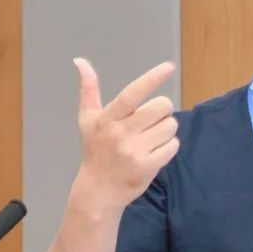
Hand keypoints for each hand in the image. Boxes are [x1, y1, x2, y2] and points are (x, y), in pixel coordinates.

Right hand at [73, 58, 178, 211]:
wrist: (98, 190)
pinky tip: (155, 151)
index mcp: (108, 118)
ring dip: (166, 130)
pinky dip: (169, 146)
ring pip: (170, 126)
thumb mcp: (87, 119)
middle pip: (161, 107)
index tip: (168, 67)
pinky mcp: (148, 166)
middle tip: (152, 120)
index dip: (152, 78)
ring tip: (151, 138)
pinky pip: (173, 146)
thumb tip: (80, 61)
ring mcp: (135, 150)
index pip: (133, 93)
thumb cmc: (95, 150)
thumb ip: (88, 89)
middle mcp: (121, 133)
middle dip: (162, 110)